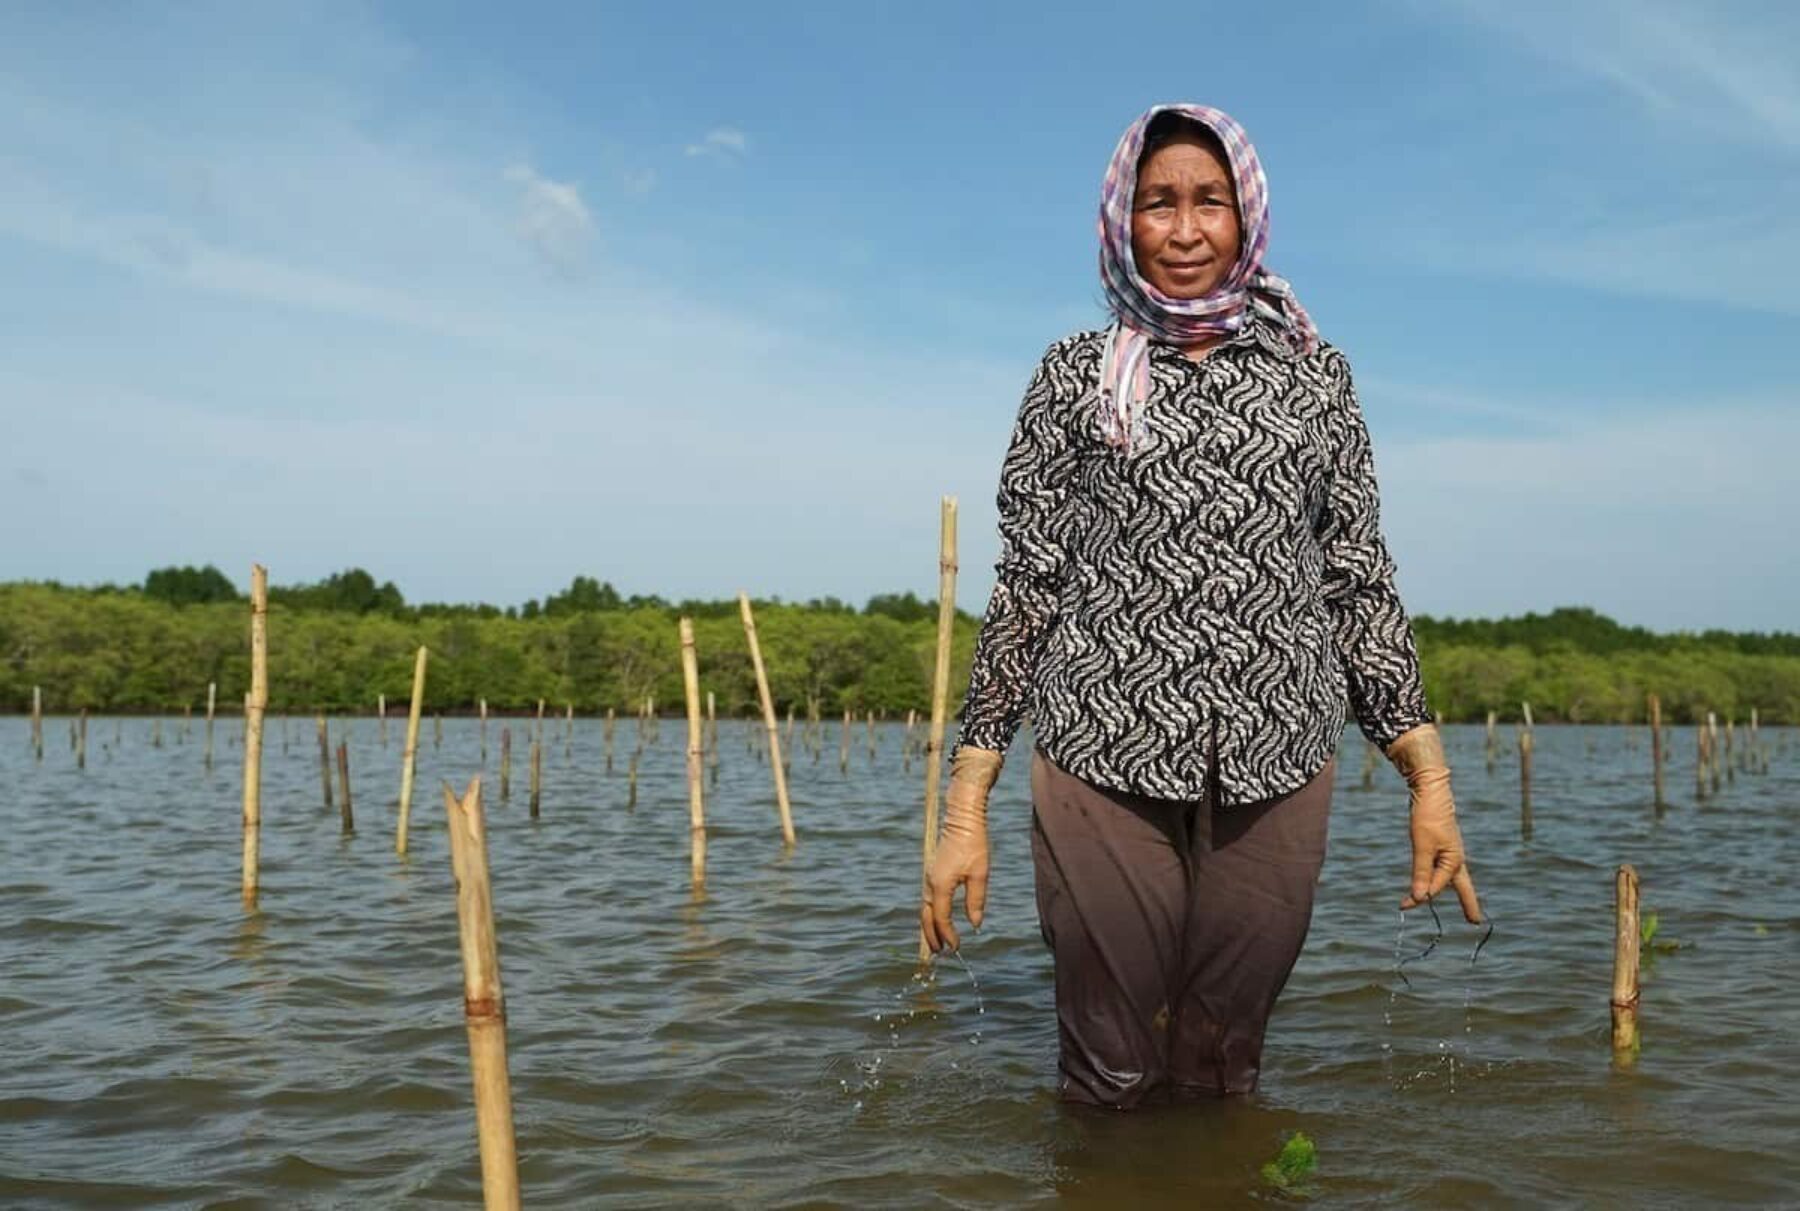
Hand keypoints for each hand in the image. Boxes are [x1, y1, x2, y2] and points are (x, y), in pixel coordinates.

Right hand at [920, 746, 1002, 953]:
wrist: (962, 817)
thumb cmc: (974, 843)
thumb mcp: (980, 874)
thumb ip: (975, 900)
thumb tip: (974, 924)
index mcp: (940, 885)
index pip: (942, 919)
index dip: (948, 936)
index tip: (956, 948)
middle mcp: (930, 883)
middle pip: (926, 917)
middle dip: (931, 937)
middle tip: (938, 955)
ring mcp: (929, 877)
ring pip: (925, 908)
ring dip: (929, 926)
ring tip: (936, 943)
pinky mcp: (932, 872)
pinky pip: (927, 899)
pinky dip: (930, 914)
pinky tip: (937, 919)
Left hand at [1386, 725, 1482, 923]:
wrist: (1431, 790)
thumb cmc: (1428, 817)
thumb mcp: (1421, 846)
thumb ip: (1420, 872)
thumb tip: (1419, 898)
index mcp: (1454, 862)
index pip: (1435, 887)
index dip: (1418, 897)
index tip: (1402, 905)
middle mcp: (1455, 859)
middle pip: (1462, 887)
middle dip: (1468, 903)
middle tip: (1475, 921)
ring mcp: (1450, 851)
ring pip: (1449, 877)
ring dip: (1448, 890)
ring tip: (1466, 908)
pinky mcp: (1442, 845)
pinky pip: (1441, 867)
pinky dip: (1439, 877)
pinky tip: (1440, 879)